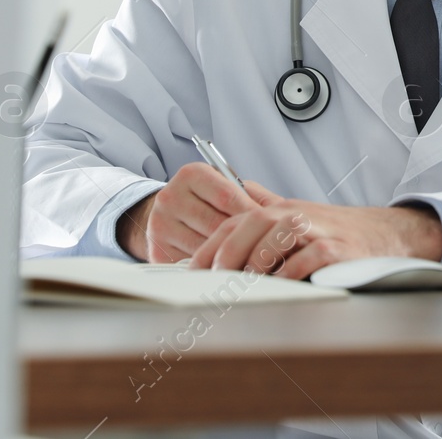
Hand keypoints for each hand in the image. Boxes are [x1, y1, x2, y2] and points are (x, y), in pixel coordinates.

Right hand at [117, 163, 257, 262]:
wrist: (169, 214)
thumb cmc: (208, 200)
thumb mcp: (229, 187)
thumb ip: (256, 196)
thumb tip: (284, 211)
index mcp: (191, 175)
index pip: (228, 196)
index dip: (252, 214)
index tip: (271, 227)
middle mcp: (170, 197)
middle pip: (216, 223)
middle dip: (244, 237)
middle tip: (267, 248)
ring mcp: (160, 225)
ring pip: (205, 246)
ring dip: (230, 256)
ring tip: (253, 259)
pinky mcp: (157, 251)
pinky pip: (192, 263)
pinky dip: (212, 268)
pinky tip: (228, 268)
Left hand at [188, 182, 441, 278]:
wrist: (390, 234)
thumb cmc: (342, 230)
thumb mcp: (302, 214)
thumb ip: (269, 203)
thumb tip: (239, 189)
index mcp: (284, 210)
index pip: (238, 220)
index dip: (212, 244)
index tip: (194, 269)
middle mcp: (299, 216)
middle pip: (254, 222)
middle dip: (229, 252)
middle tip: (215, 279)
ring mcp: (319, 231)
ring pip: (278, 235)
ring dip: (256, 261)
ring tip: (243, 284)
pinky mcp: (338, 250)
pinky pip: (307, 258)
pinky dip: (289, 272)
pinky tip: (280, 284)